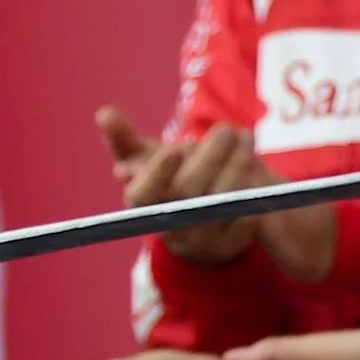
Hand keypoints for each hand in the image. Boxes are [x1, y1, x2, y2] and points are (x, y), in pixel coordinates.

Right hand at [100, 111, 259, 263]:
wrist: (195, 229)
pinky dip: (253, 188)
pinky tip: (255, 164)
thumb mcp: (141, 164)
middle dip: (211, 156)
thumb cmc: (164, 186)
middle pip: (190, 192)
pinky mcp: (231, 246)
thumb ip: (122, 138)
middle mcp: (170, 228)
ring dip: (238, 165)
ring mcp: (201, 241)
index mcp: (143, 208)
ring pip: (222, 202)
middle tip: (226, 129)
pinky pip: (247, 216)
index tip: (174, 148)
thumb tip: (104, 113)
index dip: (157, 174)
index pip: (144, 196)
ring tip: (245, 137)